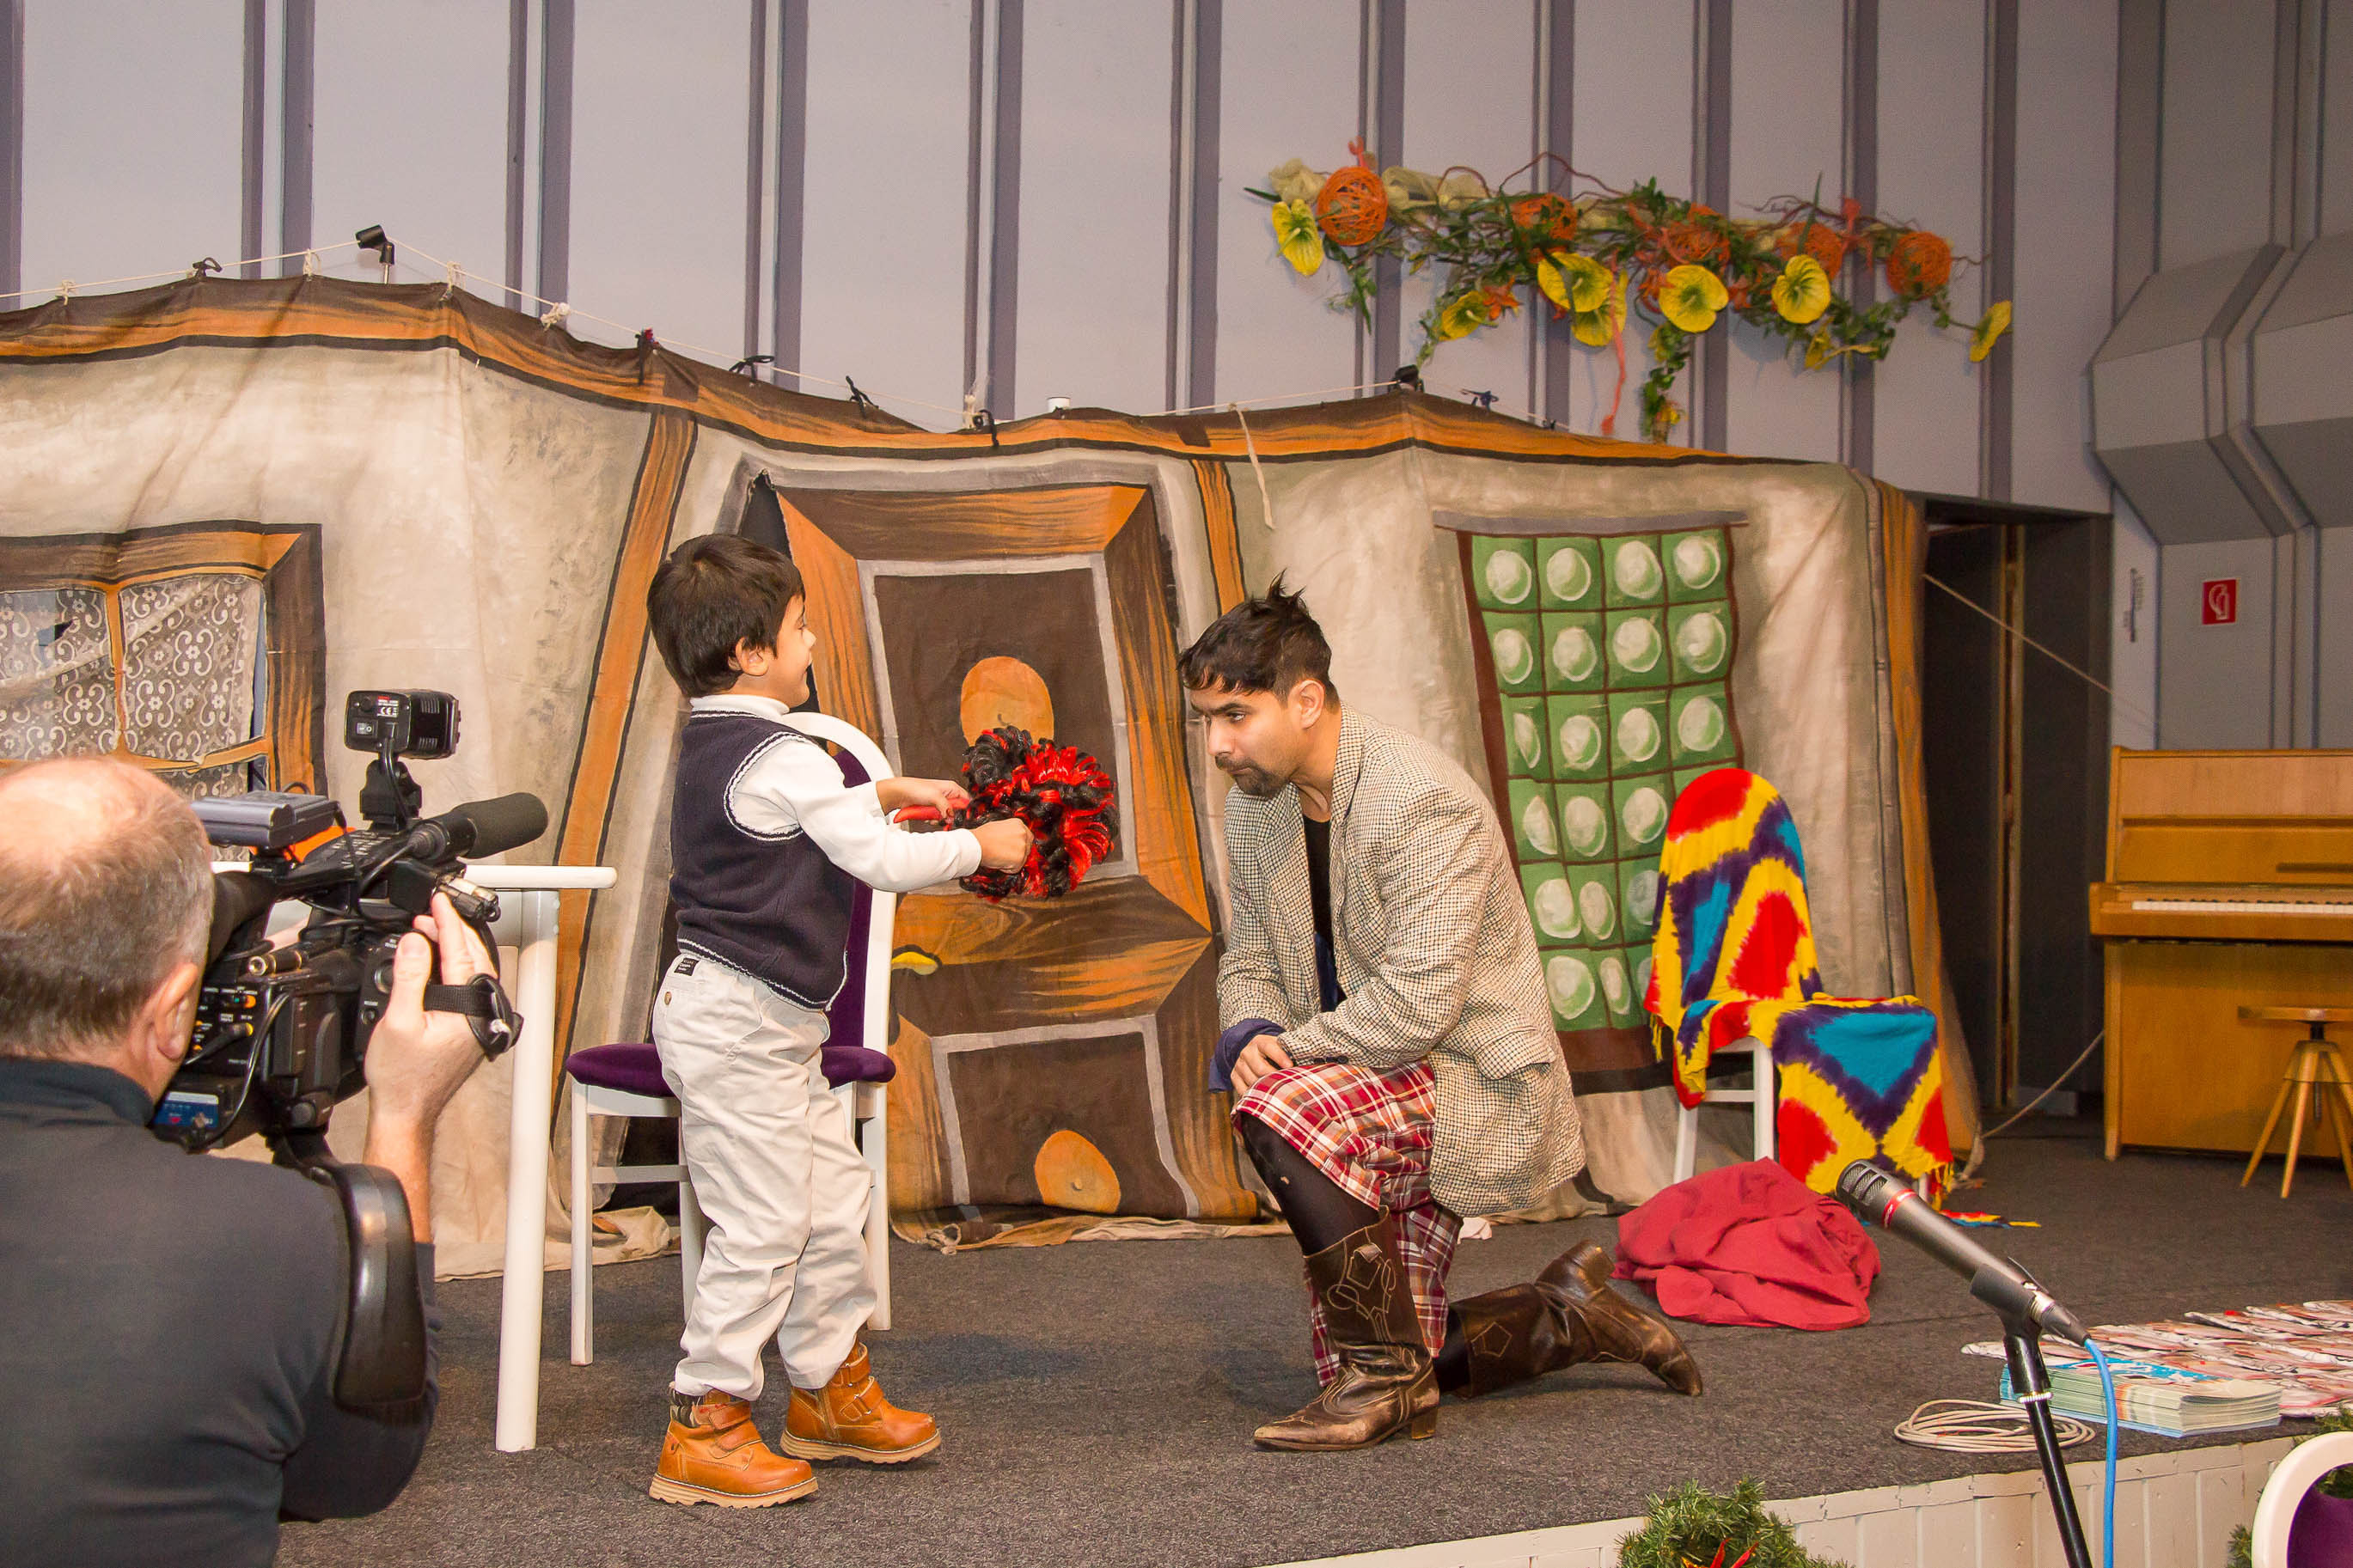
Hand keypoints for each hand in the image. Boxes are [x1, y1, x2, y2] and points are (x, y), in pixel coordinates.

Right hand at [364, 892, 495, 1136]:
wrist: (405, 1112)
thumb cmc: (402, 1077)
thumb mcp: (397, 1020)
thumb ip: (408, 977)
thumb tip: (414, 942)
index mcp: (469, 1009)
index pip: (461, 952)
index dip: (448, 922)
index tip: (438, 902)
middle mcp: (481, 1014)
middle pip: (474, 958)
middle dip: (452, 931)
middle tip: (430, 914)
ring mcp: (478, 1022)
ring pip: (473, 971)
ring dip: (453, 948)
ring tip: (429, 933)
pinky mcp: (470, 1029)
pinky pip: (467, 986)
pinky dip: (453, 968)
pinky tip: (437, 963)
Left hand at [881, 777, 971, 816]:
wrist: (900, 794)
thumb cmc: (915, 788)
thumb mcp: (936, 797)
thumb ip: (947, 808)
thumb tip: (952, 817)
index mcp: (951, 788)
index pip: (965, 800)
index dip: (965, 809)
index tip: (962, 817)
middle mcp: (946, 795)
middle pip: (956, 810)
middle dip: (949, 816)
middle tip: (945, 817)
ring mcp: (938, 803)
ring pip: (946, 816)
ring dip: (940, 819)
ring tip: (933, 817)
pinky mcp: (931, 810)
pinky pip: (938, 818)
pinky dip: (934, 820)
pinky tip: (928, 818)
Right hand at [972, 817, 1032, 870]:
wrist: (976, 844)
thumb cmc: (982, 836)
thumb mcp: (999, 827)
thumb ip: (1010, 832)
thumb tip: (1011, 840)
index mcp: (1018, 824)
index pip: (1027, 836)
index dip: (1019, 844)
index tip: (1012, 848)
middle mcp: (1023, 833)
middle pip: (1027, 848)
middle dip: (1018, 853)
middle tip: (1004, 854)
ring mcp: (1023, 846)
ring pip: (1022, 859)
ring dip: (1012, 861)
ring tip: (998, 855)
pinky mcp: (1020, 859)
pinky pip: (1016, 868)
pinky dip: (1007, 869)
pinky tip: (998, 861)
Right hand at [1229, 1034, 1292, 1095]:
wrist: (1252, 1050)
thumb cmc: (1273, 1051)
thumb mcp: (1280, 1046)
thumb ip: (1290, 1052)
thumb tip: (1308, 1063)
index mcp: (1260, 1042)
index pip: (1269, 1048)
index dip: (1279, 1057)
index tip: (1290, 1066)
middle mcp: (1247, 1052)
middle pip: (1260, 1069)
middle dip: (1274, 1078)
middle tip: (1287, 1085)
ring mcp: (1239, 1065)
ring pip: (1252, 1081)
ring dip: (1265, 1089)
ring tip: (1278, 1094)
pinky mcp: (1234, 1076)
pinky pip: (1242, 1090)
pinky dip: (1253, 1096)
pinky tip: (1264, 1098)